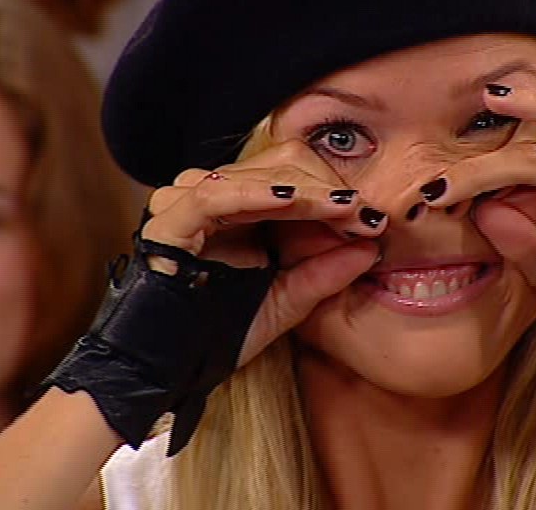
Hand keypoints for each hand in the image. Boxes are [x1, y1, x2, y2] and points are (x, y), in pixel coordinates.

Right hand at [143, 138, 386, 365]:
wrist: (164, 371)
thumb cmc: (220, 333)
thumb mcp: (285, 302)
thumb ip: (323, 274)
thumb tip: (371, 248)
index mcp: (242, 209)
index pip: (296, 173)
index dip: (335, 190)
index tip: (371, 217)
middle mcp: (215, 196)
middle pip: (283, 163)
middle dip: (327, 189)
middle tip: (362, 215)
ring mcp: (188, 203)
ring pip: (257, 172)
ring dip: (304, 189)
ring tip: (343, 209)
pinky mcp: (169, 220)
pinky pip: (215, 194)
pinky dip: (257, 193)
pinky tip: (294, 201)